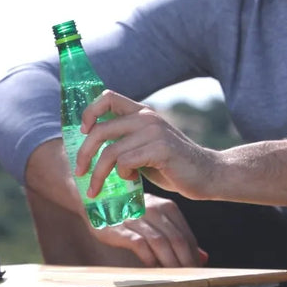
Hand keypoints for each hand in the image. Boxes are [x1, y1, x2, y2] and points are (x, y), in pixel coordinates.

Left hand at [76, 90, 218, 200]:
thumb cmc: (171, 165)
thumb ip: (124, 143)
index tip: (82, 132)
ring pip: (110, 152)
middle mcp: (146, 117)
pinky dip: (122, 174)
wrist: (207, 174)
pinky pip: (126, 162)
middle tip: (79, 172)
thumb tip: (91, 152)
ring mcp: (154, 132)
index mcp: (141, 112)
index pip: (108, 97)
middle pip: (100, 130)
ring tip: (94, 189)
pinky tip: (130, 179)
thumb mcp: (144, 147)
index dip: (89, 112)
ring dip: (98, 174)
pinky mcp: (160, 149)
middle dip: (83, 154)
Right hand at [92, 193, 207, 267]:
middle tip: (190, 279)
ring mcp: (137, 218)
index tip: (197, 272)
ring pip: (161, 243)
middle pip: (177, 240)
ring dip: (170, 263)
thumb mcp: (155, 222)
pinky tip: (153, 268)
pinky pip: (140, 244)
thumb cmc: (127, 214)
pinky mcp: (120, 228)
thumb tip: (202, 258)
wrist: (94, 200)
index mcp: (167, 207)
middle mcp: (154, 210)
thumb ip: (177, 237)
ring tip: (175, 278)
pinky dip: (149, 258)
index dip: (194, 256)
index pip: (187, 236)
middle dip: (186, 263)